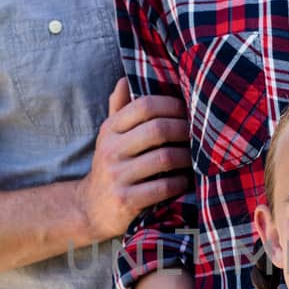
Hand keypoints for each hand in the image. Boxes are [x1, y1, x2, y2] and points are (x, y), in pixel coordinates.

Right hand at [75, 78, 190, 242]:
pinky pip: (164, 187)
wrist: (90, 209)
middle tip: (198, 134)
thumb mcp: (109, 137)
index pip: (144, 105)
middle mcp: (111, 150)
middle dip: (184, 130)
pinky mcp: (127, 201)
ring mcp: (118, 176)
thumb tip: (125, 79)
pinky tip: (185, 180)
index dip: (171, 105)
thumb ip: (119, 109)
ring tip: (195, 157)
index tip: (187, 110)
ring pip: (165, 158)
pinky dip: (181, 182)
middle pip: (158, 130)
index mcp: (110, 129)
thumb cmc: (111, 166)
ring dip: (187, 158)